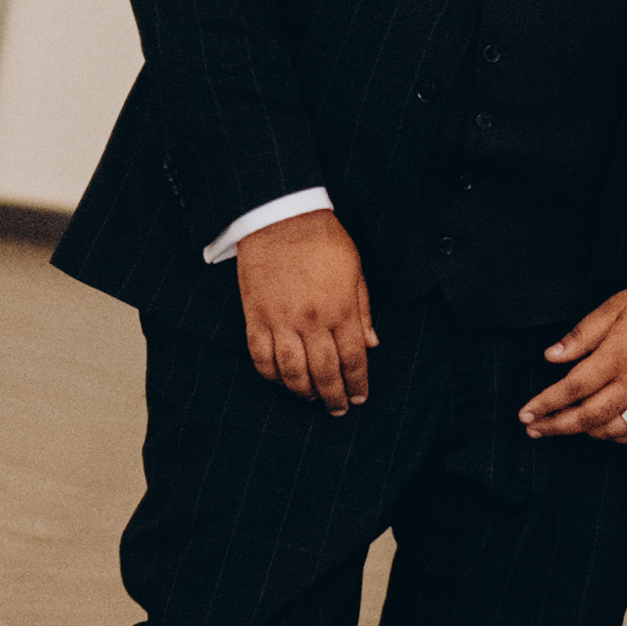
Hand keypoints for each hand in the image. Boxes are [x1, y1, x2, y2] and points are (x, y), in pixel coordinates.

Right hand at [235, 208, 374, 408]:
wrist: (280, 216)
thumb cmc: (323, 240)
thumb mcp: (355, 270)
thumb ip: (363, 310)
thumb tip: (371, 344)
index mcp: (340, 308)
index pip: (353, 359)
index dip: (358, 383)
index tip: (359, 397)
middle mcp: (311, 320)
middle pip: (324, 372)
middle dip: (334, 396)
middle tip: (338, 408)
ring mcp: (280, 320)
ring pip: (292, 372)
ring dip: (303, 392)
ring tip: (312, 398)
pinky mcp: (255, 317)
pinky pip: (261, 357)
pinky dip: (271, 375)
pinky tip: (281, 380)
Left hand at [522, 281, 626, 442]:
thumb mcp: (614, 307)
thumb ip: (581, 335)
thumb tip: (551, 356)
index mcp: (617, 357)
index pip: (573, 388)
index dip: (546, 403)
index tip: (526, 413)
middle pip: (588, 416)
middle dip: (556, 426)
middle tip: (534, 429)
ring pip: (613, 429)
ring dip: (584, 433)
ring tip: (565, 427)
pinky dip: (619, 437)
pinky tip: (604, 431)